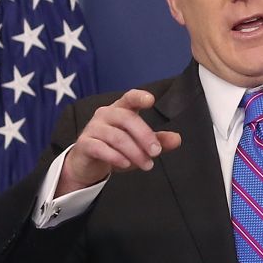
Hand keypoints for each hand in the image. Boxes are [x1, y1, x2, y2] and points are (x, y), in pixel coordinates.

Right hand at [58, 89, 182, 193]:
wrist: (87, 164)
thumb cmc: (115, 148)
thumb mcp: (139, 145)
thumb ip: (158, 141)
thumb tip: (177, 139)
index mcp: (120, 109)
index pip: (129, 98)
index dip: (139, 97)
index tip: (151, 100)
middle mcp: (105, 114)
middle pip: (126, 119)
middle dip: (144, 136)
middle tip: (156, 152)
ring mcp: (93, 128)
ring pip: (116, 136)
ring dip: (134, 152)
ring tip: (146, 165)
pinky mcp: (85, 144)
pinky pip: (101, 148)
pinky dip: (115, 157)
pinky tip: (126, 164)